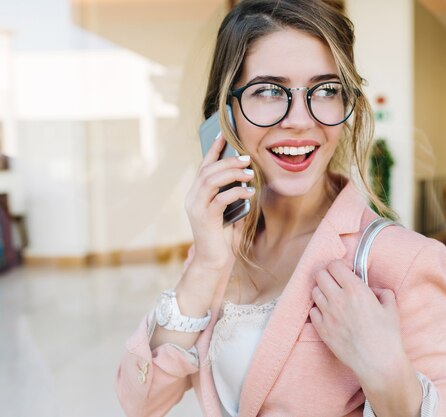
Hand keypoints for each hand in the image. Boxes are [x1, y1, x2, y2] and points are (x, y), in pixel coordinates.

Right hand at [184, 134, 254, 270]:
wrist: (214, 261)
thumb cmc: (223, 237)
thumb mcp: (229, 211)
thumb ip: (232, 194)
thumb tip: (245, 176)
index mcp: (197, 194)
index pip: (204, 166)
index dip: (214, 149)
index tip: (224, 135)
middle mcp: (193, 198)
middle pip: (208, 170)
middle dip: (228, 161)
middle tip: (247, 158)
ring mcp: (196, 207)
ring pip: (211, 180)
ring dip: (232, 173)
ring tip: (250, 173)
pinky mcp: (204, 218)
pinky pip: (220, 198)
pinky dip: (236, 192)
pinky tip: (249, 191)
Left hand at [309, 259, 407, 379]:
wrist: (377, 362)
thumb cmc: (387, 335)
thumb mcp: (391, 306)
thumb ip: (381, 292)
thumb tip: (372, 289)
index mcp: (355, 289)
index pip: (334, 265)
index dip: (340, 265)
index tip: (347, 271)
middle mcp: (338, 299)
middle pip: (320, 275)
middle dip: (329, 275)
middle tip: (337, 282)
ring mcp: (327, 314)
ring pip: (314, 291)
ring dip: (322, 291)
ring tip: (333, 297)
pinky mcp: (322, 329)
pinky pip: (312, 311)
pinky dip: (319, 309)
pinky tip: (329, 313)